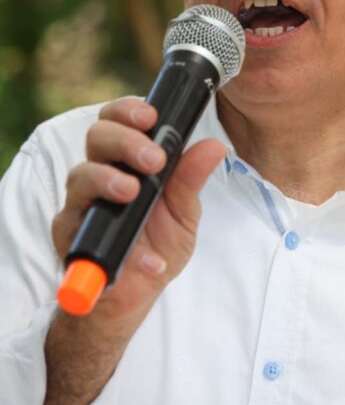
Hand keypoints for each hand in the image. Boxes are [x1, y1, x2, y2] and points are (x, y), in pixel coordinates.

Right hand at [52, 97, 225, 329]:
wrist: (136, 293)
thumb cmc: (156, 243)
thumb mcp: (183, 212)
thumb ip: (191, 179)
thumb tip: (213, 146)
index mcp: (124, 161)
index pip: (116, 120)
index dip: (127, 111)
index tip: (151, 116)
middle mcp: (98, 175)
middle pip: (96, 138)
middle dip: (124, 141)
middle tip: (153, 159)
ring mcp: (81, 205)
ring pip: (79, 177)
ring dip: (106, 179)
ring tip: (131, 192)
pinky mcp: (70, 237)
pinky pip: (84, 231)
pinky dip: (119, 246)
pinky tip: (148, 260)